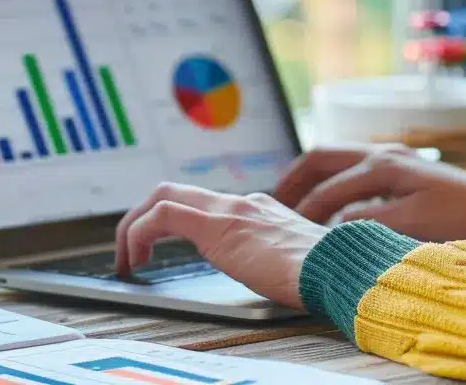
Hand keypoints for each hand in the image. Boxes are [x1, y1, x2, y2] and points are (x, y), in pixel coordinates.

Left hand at [114, 183, 327, 309]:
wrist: (339, 268)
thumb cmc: (324, 273)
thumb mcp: (291, 261)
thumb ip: (270, 257)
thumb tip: (262, 273)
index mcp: (257, 210)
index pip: (202, 202)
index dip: (171, 219)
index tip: (158, 246)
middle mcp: (240, 203)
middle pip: (175, 191)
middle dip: (142, 217)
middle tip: (131, 249)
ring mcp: (229, 210)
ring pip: (163, 197)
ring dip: (134, 227)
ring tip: (126, 259)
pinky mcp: (218, 226)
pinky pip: (162, 216)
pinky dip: (139, 233)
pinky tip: (137, 260)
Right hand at [274, 144, 465, 244]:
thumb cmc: (460, 217)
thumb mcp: (410, 224)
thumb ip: (366, 222)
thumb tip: (330, 226)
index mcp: (382, 166)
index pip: (328, 189)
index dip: (305, 213)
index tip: (286, 233)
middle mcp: (381, 154)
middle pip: (321, 158)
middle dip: (293, 180)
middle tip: (273, 204)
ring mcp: (390, 156)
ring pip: (334, 160)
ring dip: (311, 180)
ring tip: (293, 204)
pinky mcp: (399, 167)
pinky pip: (351, 169)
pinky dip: (331, 183)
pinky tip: (328, 206)